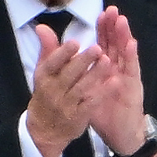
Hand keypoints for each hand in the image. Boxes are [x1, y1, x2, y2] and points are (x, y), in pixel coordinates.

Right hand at [24, 24, 110, 156]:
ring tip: (107, 61)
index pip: (51, 64)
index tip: (75, 42)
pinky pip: (91, 103)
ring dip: (95, 75)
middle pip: (68, 75)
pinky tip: (114, 82)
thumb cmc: (47, 92)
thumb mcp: (44, 71)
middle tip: (97, 48)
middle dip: (83, 62)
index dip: (62, 53)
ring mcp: (66, 105)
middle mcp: (53, 91)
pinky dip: (103, 92)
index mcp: (44, 77)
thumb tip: (42, 26)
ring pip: (81, 88)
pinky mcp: (78, 117)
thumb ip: (47, 49)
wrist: (45, 129)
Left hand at [85, 6, 149, 156]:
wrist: (120, 133)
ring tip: (121, 20)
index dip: (103, 29)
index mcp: (107, 68)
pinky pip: (132, 70)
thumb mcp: (86, 91)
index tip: (100, 13)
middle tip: (112, 10)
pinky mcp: (133, 87)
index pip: (105, 45)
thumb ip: (76, 73)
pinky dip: (131, 57)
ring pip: (125, 53)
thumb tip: (62, 58)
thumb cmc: (104, 110)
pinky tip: (130, 44)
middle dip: (114, 27)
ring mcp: (127, 77)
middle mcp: (118, 69)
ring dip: (124, 36)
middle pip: (117, 44)